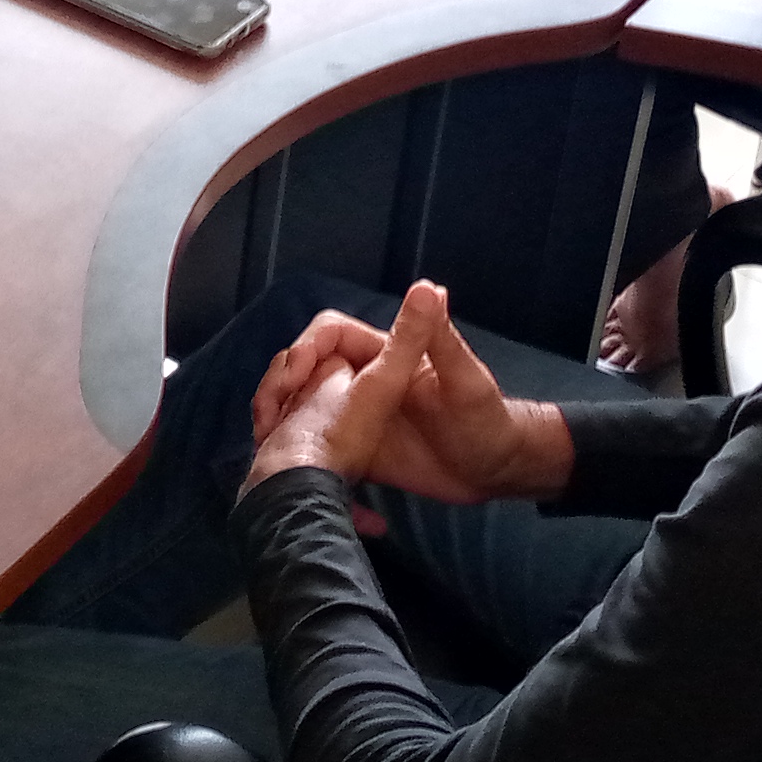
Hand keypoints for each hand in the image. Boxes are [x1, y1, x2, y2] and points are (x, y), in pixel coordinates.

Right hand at [245, 284, 562, 502]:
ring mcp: (359, 415)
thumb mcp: (465, 381)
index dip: (304, 351)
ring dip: (278, 416)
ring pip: (302, 403)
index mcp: (385, 357)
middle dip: (279, 386)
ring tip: (265, 443)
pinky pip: (315, 438)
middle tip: (265, 421)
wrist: (496, 473)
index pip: (329, 336)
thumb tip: (427, 287)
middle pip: (306, 369)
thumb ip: (439, 339)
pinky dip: (293, 445)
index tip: (291, 381)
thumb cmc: (488, 422)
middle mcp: (365, 381)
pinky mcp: (357, 448)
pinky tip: (281, 464)